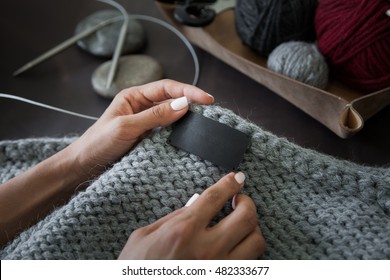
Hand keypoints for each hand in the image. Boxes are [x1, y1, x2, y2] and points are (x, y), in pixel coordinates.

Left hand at [69, 79, 213, 176]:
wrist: (84, 167)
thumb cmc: (98, 143)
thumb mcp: (126, 127)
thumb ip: (155, 116)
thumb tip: (184, 104)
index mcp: (134, 96)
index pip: (166, 88)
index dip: (187, 91)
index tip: (206, 99)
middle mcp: (142, 107)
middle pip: (171, 100)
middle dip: (191, 102)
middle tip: (211, 110)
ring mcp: (146, 123)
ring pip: (172, 116)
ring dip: (187, 118)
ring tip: (204, 122)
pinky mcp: (148, 138)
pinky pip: (168, 132)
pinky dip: (179, 132)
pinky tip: (189, 136)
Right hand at [118, 172, 265, 258]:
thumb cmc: (136, 268)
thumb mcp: (144, 236)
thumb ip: (172, 218)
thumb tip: (196, 204)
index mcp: (183, 230)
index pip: (215, 198)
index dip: (230, 183)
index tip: (238, 178)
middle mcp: (206, 249)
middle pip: (246, 217)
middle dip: (248, 203)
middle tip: (241, 200)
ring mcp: (219, 269)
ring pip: (256, 242)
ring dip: (252, 229)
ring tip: (242, 225)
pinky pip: (250, 264)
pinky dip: (248, 251)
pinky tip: (238, 246)